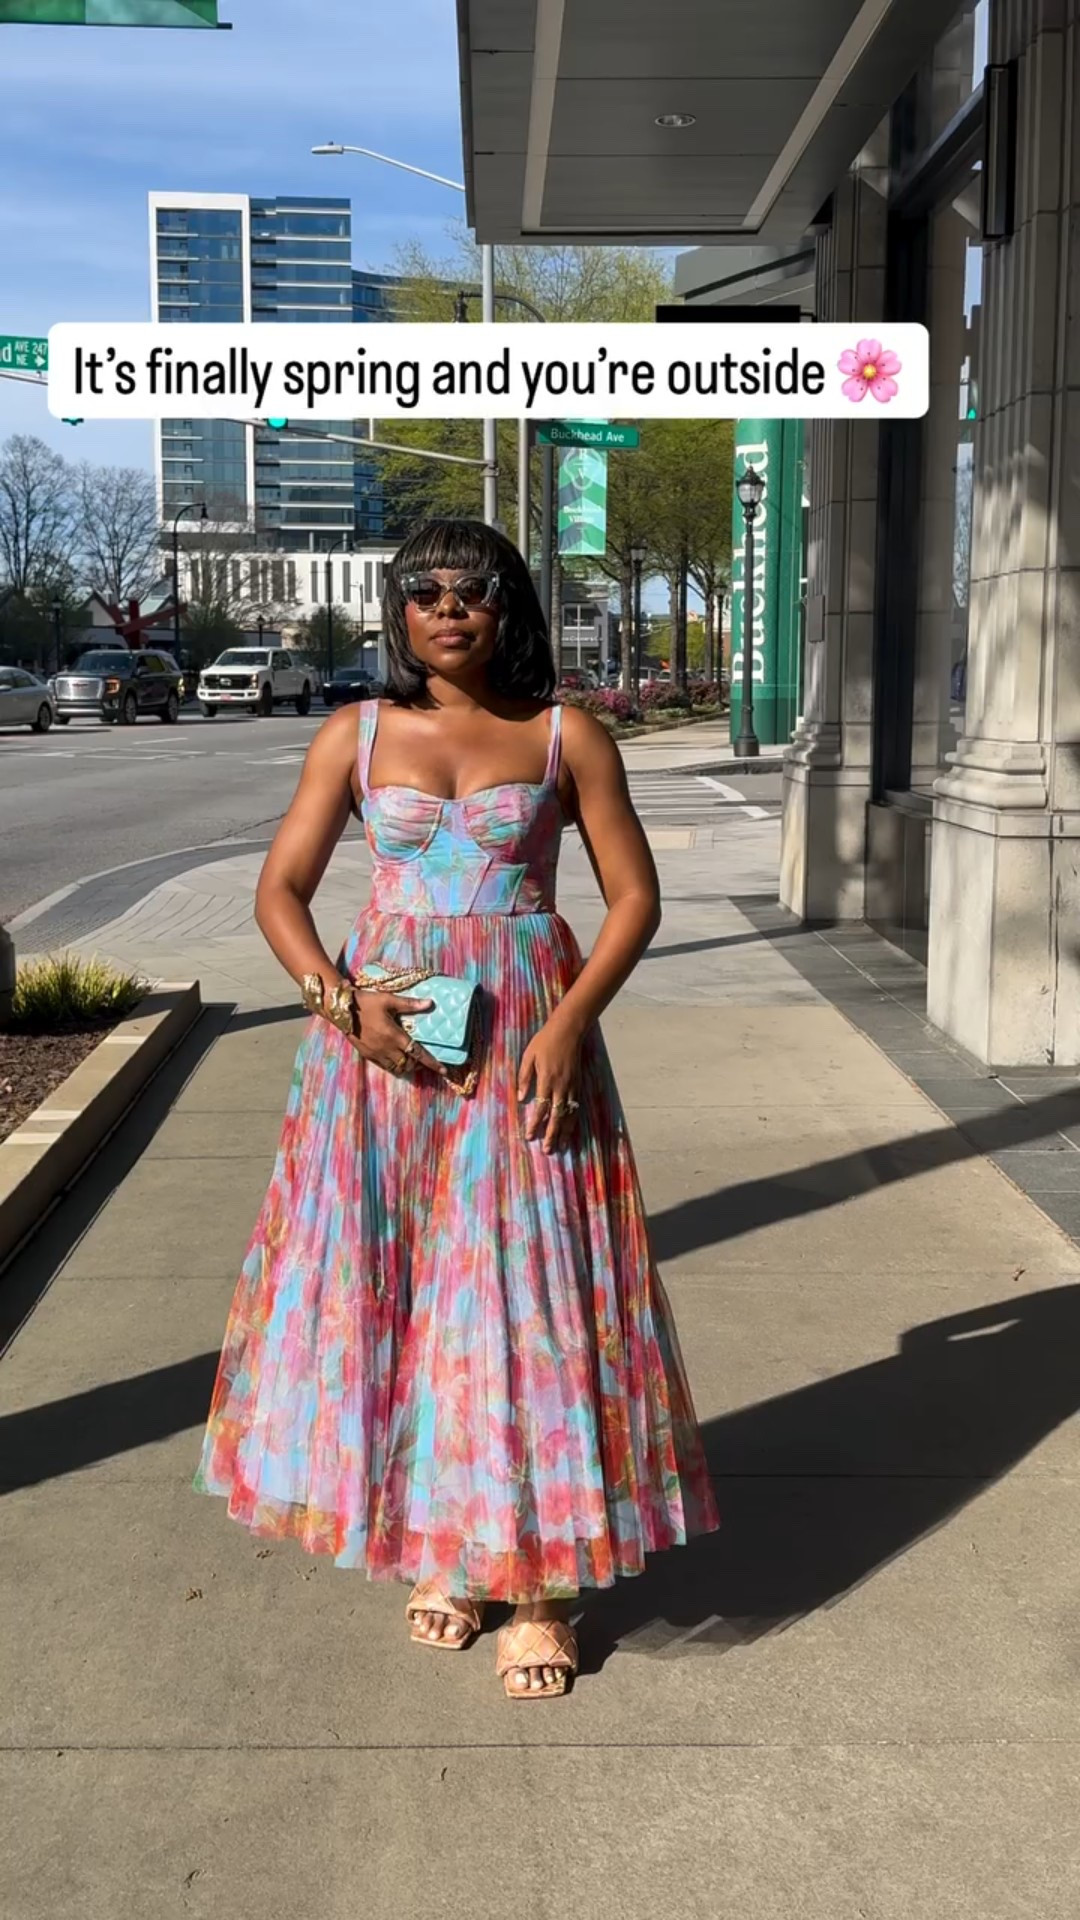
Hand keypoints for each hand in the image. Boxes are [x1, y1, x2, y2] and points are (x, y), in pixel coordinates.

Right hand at [350, 990, 448, 1080]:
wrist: (342, 1010)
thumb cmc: (366, 1002)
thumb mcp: (389, 1000)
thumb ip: (410, 1004)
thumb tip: (430, 1003)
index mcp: (395, 1036)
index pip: (418, 1053)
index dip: (432, 1063)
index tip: (444, 1071)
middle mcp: (387, 1048)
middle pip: (408, 1065)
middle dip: (417, 1064)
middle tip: (421, 1058)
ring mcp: (376, 1053)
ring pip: (396, 1069)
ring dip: (406, 1066)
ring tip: (409, 1059)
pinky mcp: (367, 1055)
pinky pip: (385, 1066)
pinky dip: (393, 1065)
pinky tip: (394, 1057)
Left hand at [517, 1013, 582, 1152]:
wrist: (568, 1031)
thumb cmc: (545, 1042)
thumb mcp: (528, 1056)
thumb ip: (524, 1078)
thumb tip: (521, 1099)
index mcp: (546, 1080)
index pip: (540, 1108)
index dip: (535, 1124)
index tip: (530, 1136)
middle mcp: (561, 1087)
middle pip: (556, 1116)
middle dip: (551, 1134)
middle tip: (547, 1150)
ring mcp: (572, 1086)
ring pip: (569, 1114)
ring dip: (564, 1131)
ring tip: (561, 1146)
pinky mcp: (578, 1084)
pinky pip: (576, 1107)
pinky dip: (573, 1120)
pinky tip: (571, 1129)